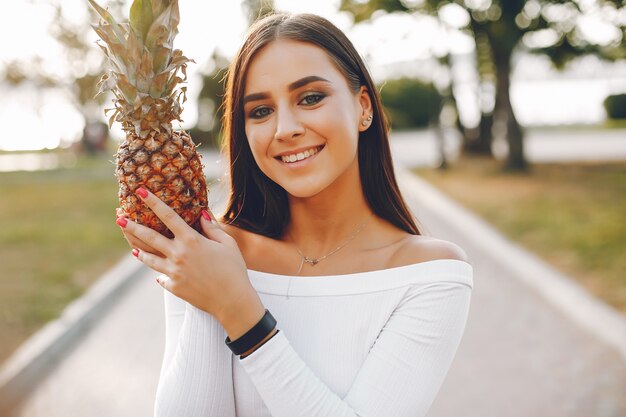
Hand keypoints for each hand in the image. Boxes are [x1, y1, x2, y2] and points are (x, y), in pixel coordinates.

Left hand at [115, 187, 259, 322]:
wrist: (232, 300)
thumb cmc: (234, 269)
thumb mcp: (227, 244)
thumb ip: (212, 228)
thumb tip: (201, 213)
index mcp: (191, 240)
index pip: (168, 216)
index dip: (153, 201)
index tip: (140, 191)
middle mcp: (178, 254)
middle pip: (149, 237)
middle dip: (132, 226)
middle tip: (119, 219)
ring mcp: (173, 272)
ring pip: (149, 259)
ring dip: (140, 251)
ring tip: (133, 248)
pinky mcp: (173, 287)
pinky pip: (162, 278)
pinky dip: (160, 275)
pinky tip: (158, 274)